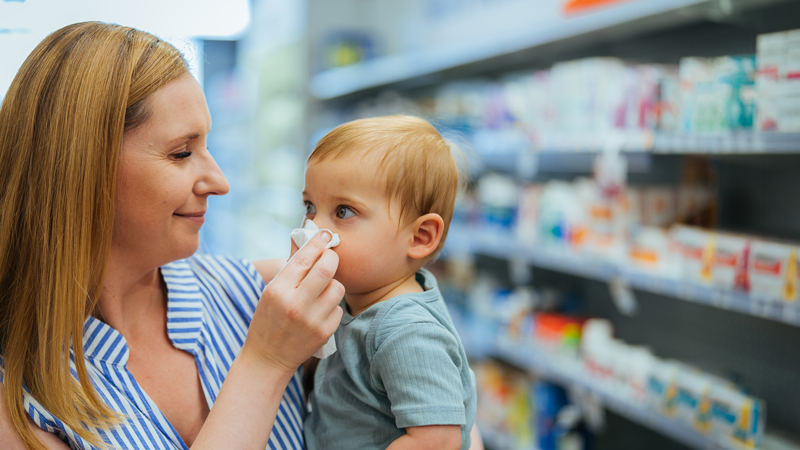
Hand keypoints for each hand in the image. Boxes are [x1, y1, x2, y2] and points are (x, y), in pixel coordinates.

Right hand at [241, 232, 343, 374]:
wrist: (268, 358)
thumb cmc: (268, 319)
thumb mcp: (271, 291)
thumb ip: (290, 267)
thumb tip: (307, 238)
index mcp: (278, 290)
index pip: (304, 258)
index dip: (317, 242)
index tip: (325, 234)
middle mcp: (295, 304)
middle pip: (326, 269)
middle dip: (332, 257)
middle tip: (330, 256)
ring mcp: (312, 320)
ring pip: (337, 287)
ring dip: (332, 284)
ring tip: (320, 290)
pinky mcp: (324, 332)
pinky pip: (338, 307)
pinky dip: (332, 305)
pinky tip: (319, 311)